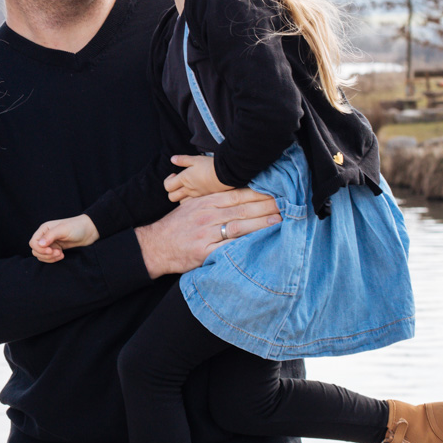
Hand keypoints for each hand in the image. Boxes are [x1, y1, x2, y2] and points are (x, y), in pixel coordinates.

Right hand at [29, 214, 99, 262]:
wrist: (89, 231)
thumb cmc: (76, 227)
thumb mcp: (63, 229)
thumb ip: (50, 236)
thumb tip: (40, 244)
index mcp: (44, 229)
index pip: (33, 242)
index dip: (40, 249)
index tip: (51, 250)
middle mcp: (45, 236)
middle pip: (36, 250)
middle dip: (46, 254)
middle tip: (58, 253)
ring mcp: (50, 243)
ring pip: (41, 255)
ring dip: (50, 258)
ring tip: (61, 254)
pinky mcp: (56, 249)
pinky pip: (48, 257)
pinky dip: (53, 259)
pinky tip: (62, 255)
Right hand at [136, 188, 280, 278]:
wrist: (155, 246)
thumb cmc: (175, 226)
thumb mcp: (191, 206)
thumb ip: (212, 201)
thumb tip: (236, 196)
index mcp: (205, 202)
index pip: (236, 194)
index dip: (258, 193)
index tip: (276, 191)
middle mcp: (207, 215)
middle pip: (242, 209)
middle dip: (266, 206)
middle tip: (286, 203)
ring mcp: (206, 234)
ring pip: (239, 226)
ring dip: (261, 223)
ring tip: (279, 220)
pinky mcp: (205, 251)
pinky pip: (229, 247)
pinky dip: (246, 244)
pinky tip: (260, 241)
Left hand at [164, 154, 231, 202]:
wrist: (227, 174)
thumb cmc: (211, 166)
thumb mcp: (195, 159)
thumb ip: (183, 160)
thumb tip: (173, 159)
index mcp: (184, 179)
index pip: (167, 186)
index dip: (168, 181)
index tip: (174, 175)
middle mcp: (189, 190)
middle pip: (172, 197)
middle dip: (172, 191)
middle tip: (178, 183)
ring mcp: (197, 196)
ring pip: (182, 202)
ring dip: (182, 197)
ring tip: (188, 188)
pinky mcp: (205, 198)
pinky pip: (194, 203)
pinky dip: (193, 199)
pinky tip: (198, 191)